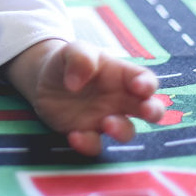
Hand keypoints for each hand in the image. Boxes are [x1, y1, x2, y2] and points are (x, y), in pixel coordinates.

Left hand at [4, 39, 165, 155]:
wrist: (42, 78)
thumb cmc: (66, 61)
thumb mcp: (72, 50)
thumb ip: (80, 58)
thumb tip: (76, 83)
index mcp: (122, 75)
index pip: (145, 80)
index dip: (148, 84)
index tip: (139, 87)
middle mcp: (120, 100)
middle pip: (151, 109)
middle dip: (154, 112)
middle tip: (146, 112)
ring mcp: (106, 118)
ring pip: (126, 131)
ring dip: (122, 131)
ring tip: (106, 123)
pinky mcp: (87, 132)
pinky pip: (95, 144)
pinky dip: (88, 144)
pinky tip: (74, 135)